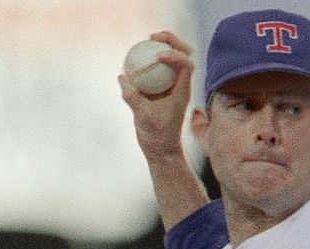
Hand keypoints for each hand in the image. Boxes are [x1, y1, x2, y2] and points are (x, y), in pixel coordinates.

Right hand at [118, 31, 194, 160]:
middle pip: (184, 55)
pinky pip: (157, 69)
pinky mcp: (160, 90)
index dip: (175, 54)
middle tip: (153, 36)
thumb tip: (122, 76)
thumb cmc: (156, 136)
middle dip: (172, 41)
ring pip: (172, 60)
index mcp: (182, 92)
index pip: (186, 65)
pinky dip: (149, 60)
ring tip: (147, 38)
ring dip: (163, 46)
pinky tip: (135, 56)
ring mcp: (171, 87)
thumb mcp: (143, 116)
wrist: (161, 150)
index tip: (158, 56)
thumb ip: (133, 97)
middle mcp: (179, 86)